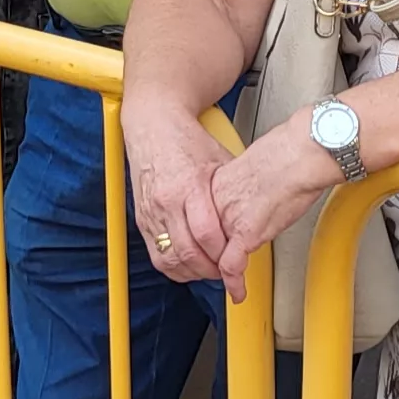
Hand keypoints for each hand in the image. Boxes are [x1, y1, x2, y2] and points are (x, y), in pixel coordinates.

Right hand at [127, 104, 239, 288]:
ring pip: (169, 259)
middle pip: (187, 252)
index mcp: (189, 185)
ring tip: (208, 269)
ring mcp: (151, 212)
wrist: (153, 126)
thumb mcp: (220, 161)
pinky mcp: (141, 219)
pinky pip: (156, 255)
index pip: (206, 234)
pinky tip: (189, 264)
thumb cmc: (187, 141)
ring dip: (191, 272)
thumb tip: (256, 212)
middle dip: (210, 269)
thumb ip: (234, 191)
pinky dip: (174, 266)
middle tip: (225, 271)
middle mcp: (166, 201)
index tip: (234, 260)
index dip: (222, 254)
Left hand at [198, 123, 347, 297]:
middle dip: (207, 260)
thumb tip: (243, 203)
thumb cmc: (285, 156)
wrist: (299, 154)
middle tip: (213, 272)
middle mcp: (214, 203)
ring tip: (228, 283)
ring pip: (213, 256)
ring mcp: (227, 219)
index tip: (205, 250)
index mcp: (212, 185)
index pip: (197, 222)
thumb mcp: (248, 171)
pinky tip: (238, 291)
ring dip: (220, 274)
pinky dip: (235, 283)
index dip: (202, 241)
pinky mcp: (245, 233)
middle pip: (202, 241)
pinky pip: (232, 266)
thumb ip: (238, 190)